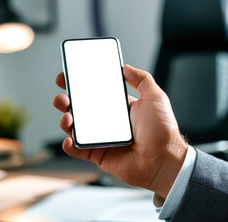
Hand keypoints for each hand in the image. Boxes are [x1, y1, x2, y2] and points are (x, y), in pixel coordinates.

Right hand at [53, 65, 187, 197]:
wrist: (164, 160)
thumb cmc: (163, 132)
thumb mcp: (155, 98)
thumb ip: (142, 79)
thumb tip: (126, 67)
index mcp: (117, 108)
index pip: (93, 93)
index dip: (79, 84)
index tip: (67, 76)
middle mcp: (106, 122)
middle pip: (79, 109)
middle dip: (66, 100)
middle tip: (63, 97)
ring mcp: (100, 139)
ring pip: (75, 128)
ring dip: (65, 120)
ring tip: (67, 117)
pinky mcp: (97, 155)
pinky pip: (78, 149)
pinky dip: (69, 145)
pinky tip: (69, 139)